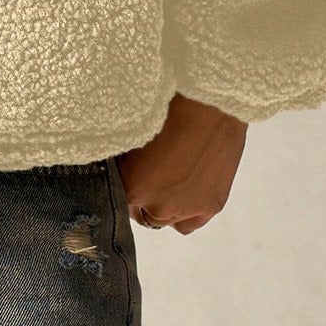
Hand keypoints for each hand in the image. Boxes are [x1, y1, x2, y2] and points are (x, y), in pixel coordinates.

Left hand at [115, 93, 247, 233]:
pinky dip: (184, 213)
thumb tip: (116, 169)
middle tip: (149, 175)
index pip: (116, 202)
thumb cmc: (167, 109)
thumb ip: (123, 163)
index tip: (126, 176)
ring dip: (163, 205)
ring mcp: (185, 209)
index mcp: (132, 188)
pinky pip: (188, 224)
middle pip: (141, 213)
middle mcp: (158, 206)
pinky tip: (184, 193)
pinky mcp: (210, 206)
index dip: (121, 187)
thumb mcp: (132, 136)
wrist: (209, 102)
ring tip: (169, 179)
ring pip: (165, 219)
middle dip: (142, 197)